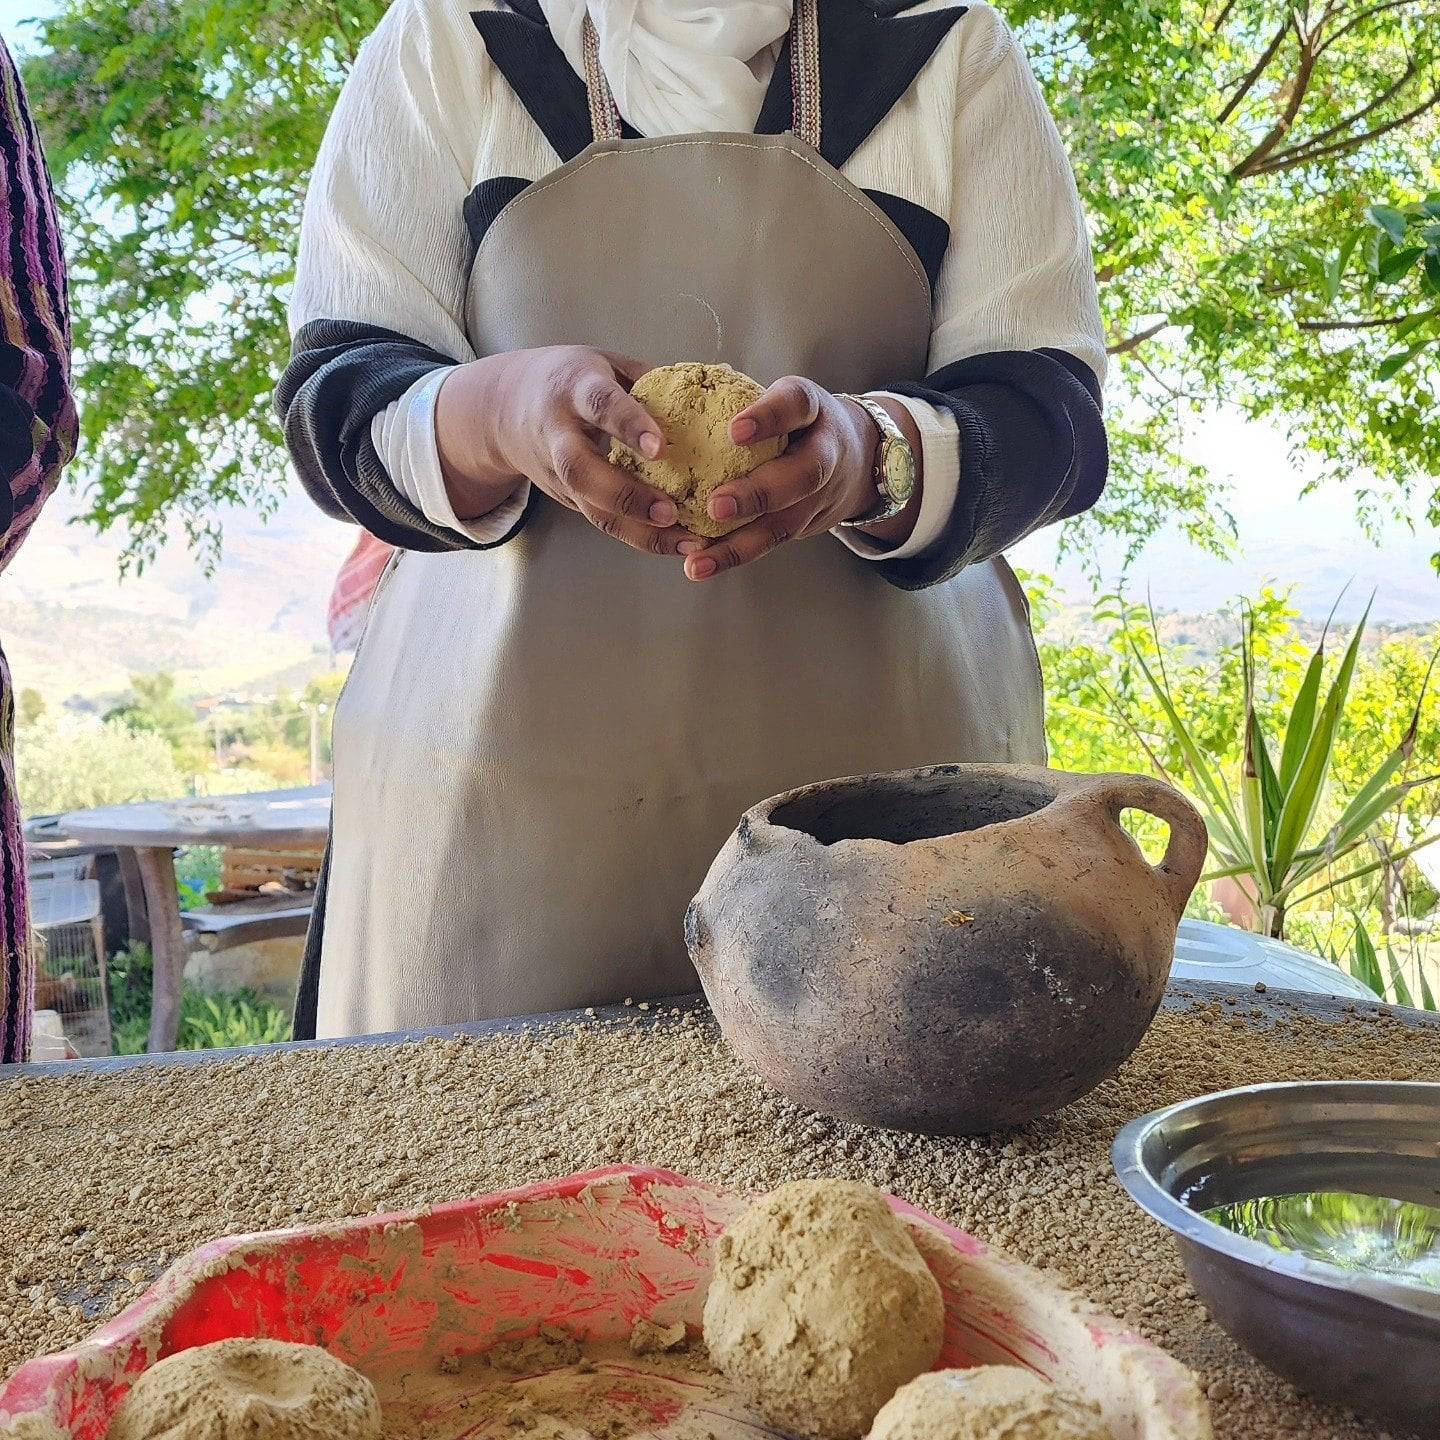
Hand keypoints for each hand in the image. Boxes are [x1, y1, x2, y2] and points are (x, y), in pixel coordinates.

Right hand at [435, 346, 693, 555]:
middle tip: (670, 511)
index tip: (660, 448)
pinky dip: (641, 537)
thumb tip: (707, 396)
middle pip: (581, 470)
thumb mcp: (605, 363)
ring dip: (639, 531)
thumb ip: (649, 380)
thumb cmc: (571, 380)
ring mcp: (558, 473)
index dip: (628, 425)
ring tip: (687, 540)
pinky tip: (678, 543)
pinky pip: (602, 521)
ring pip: (591, 509)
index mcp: (574, 389)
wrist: (502, 408)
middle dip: (626, 495)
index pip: (599, 405)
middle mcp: (559, 433)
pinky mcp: (566, 499)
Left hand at [680, 377, 879, 580]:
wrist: (861, 459)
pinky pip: (769, 543)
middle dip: (758, 494)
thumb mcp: (783, 396)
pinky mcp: (806, 526)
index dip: (768, 417)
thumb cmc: (800, 422)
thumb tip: (663, 387)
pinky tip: (700, 566)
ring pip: (783, 523)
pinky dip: (734, 556)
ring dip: (739, 545)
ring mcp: (819, 497)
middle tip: (715, 505)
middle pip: (801, 475)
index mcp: (813, 410)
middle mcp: (824, 454)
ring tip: (698, 560)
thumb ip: (743, 396)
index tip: (734, 430)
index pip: (796, 405)